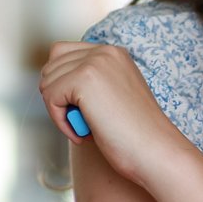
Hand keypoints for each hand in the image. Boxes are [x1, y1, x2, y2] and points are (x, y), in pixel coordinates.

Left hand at [38, 41, 186, 182]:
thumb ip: (91, 83)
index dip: (63, 86)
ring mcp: (94, 62)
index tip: (82, 111)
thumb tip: (54, 84)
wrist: (154, 150)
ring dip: (58, 110)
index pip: (64, 54)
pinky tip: (82, 133)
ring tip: (84, 127)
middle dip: (58, 97)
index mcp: (114, 53)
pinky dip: (60, 120)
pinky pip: (50, 97)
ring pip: (48, 82)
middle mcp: (105, 51)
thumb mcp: (113, 97)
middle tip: (81, 121)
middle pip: (52, 66)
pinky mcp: (84, 79)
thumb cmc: (135, 135)